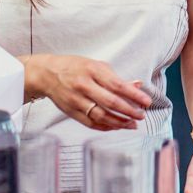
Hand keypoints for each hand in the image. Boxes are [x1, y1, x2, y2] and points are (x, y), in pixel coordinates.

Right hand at [19, 53, 150, 130]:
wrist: (46, 74)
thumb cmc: (75, 67)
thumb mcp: (95, 65)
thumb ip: (116, 77)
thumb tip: (137, 85)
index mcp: (92, 70)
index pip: (117, 85)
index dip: (134, 95)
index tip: (146, 101)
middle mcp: (84, 85)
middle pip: (111, 102)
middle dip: (130, 111)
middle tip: (142, 115)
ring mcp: (77, 100)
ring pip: (102, 116)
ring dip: (120, 122)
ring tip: (133, 123)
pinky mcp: (71, 112)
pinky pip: (92, 123)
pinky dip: (106, 127)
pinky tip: (117, 126)